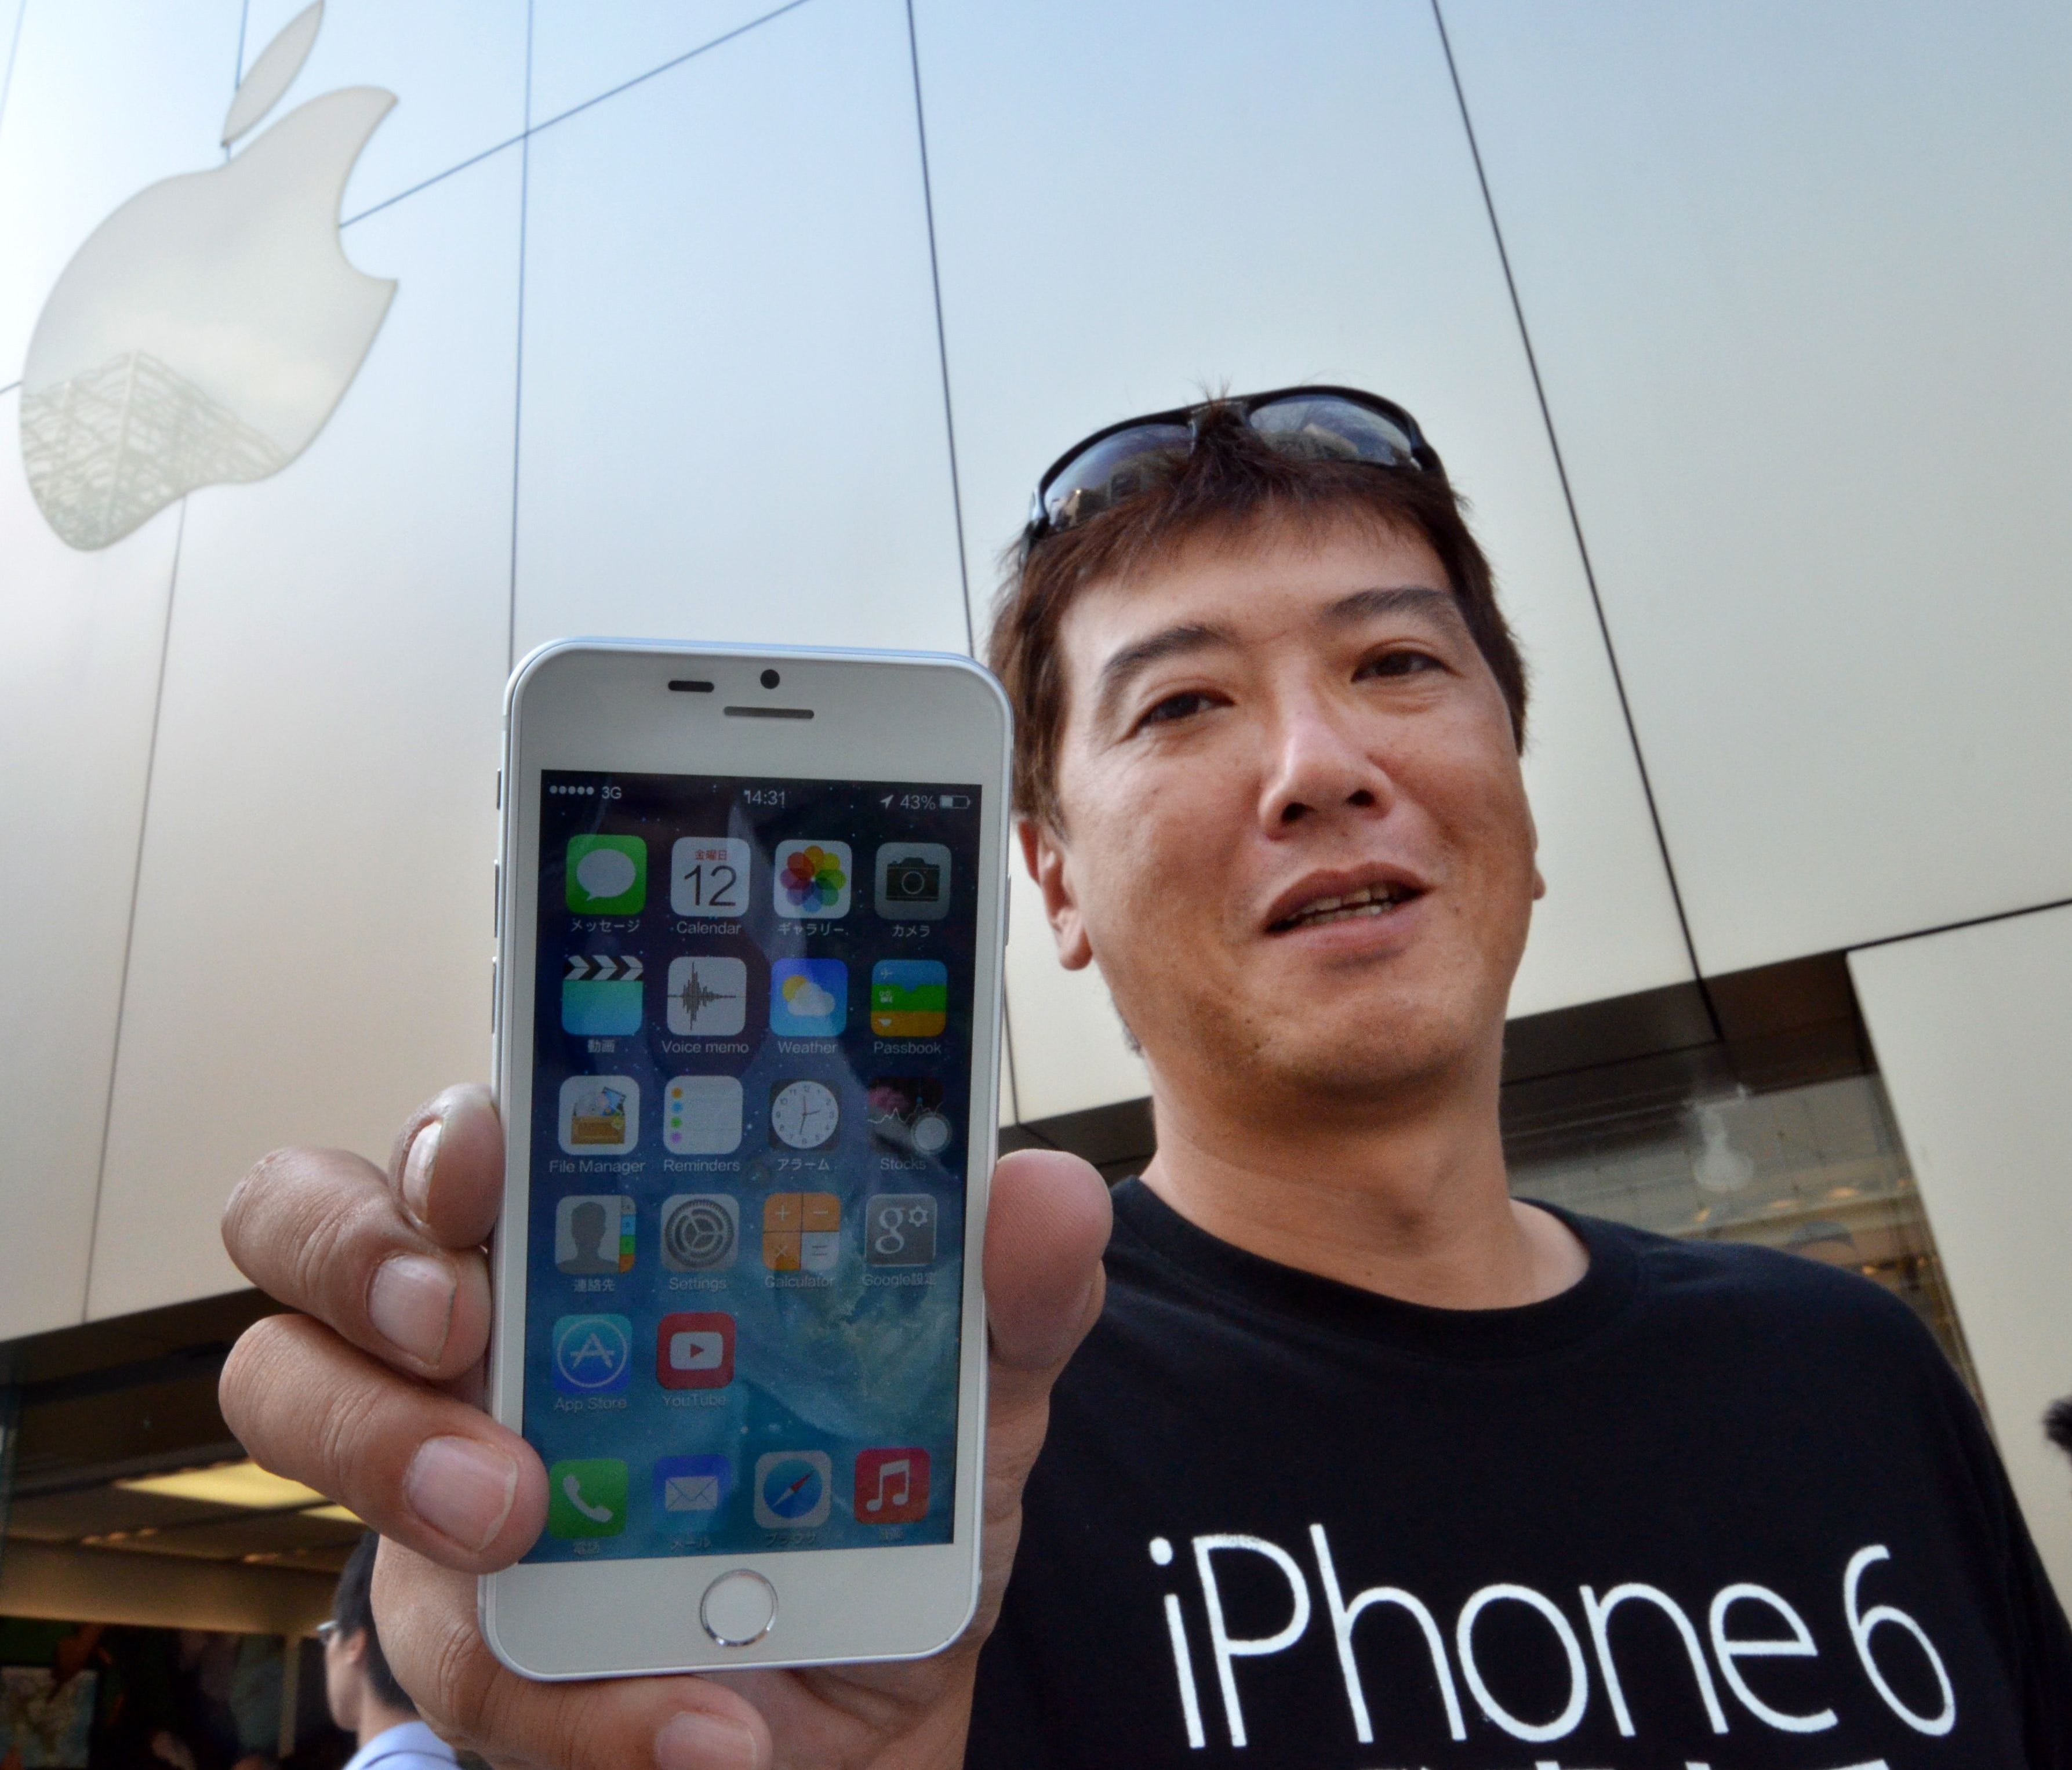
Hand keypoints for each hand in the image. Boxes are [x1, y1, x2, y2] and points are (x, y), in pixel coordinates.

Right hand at [218, 1086, 1108, 1769]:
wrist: (873, 1695)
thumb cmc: (880, 1493)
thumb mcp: (970, 1391)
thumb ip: (1006, 1294)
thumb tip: (1045, 1195)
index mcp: (596, 1233)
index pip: (465, 1136)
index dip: (439, 1125)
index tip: (485, 1152)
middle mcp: (491, 1334)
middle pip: (310, 1240)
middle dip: (360, 1263)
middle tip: (459, 1323)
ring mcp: (445, 1480)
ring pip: (304, 1418)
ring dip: (399, 1461)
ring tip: (524, 1523)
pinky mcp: (469, 1638)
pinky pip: (459, 1658)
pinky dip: (582, 1701)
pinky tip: (706, 1728)